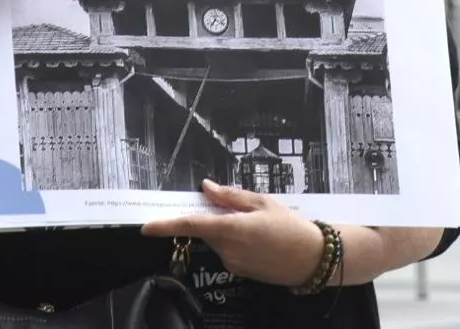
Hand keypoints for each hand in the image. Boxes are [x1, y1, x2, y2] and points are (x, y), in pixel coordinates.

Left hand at [142, 180, 326, 287]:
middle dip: (213, 217)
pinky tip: (257, 238)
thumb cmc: (291, 227)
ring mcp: (232, 263)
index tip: (147, 226)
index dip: (166, 225)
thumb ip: (231, 196)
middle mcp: (228, 250)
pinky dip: (233, 241)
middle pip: (206, 230)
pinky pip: (227, 251)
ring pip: (216, 240)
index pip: (192, 225)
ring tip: (257, 225)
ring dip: (225, 229)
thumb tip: (206, 188)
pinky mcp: (238, 271)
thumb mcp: (263, 203)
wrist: (311, 258)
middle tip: (238, 208)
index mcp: (233, 229)